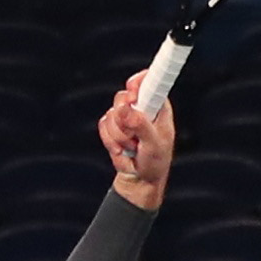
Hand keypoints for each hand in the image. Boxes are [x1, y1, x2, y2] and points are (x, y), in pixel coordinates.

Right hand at [98, 75, 175, 206]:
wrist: (141, 178)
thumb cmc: (155, 161)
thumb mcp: (153, 144)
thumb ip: (140, 124)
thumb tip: (124, 108)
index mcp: (158, 106)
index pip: (149, 82)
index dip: (138, 82)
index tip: (132, 93)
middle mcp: (141, 106)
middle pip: (123, 97)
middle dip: (124, 119)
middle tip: (132, 134)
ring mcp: (125, 115)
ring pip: (111, 114)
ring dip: (119, 135)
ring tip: (132, 147)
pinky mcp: (112, 125)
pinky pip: (103, 124)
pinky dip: (110, 140)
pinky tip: (121, 149)